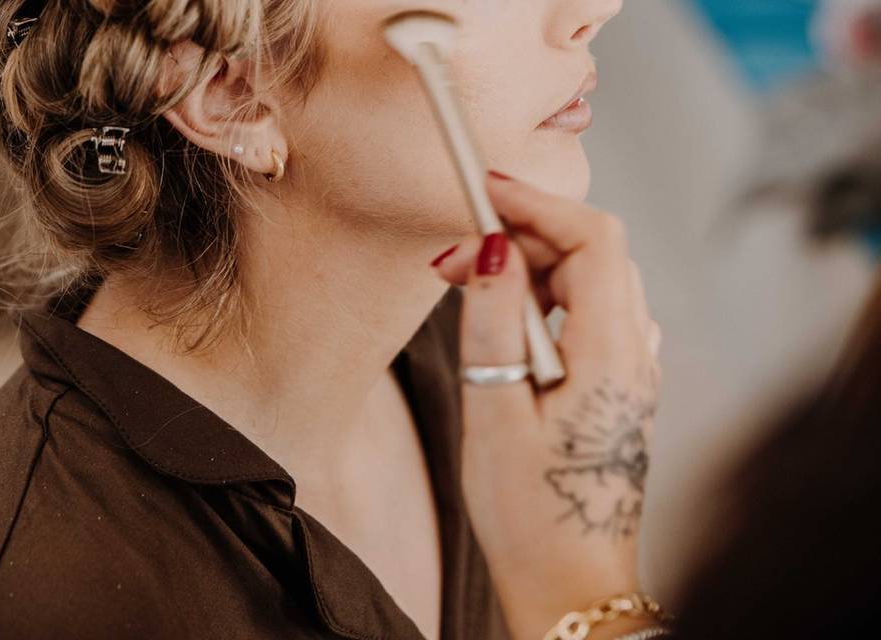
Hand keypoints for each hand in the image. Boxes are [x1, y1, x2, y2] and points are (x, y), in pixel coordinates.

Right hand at [432, 172, 661, 638]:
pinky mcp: (618, 387)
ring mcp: (632, 372)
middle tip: (450, 259)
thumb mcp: (494, 413)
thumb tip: (493, 247)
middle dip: (522, 238)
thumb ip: (494, 323)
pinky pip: (590, 316)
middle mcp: (635, 355)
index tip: (485, 189)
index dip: (540, 203)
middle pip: (593, 254)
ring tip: (469, 290)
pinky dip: (548, 300)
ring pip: (591, 282)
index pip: (593, 240)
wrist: (570, 583)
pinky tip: (511, 325)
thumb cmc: (529, 514)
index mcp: (611, 356)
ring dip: (531, 269)